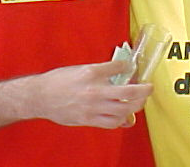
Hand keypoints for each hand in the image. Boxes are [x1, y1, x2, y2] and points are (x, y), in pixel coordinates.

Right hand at [29, 60, 151, 128]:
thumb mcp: (80, 69)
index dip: (129, 66)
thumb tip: (118, 72)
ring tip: (140, 102)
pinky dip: (122, 120)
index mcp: (91, 72)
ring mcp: (92, 106)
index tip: (132, 67)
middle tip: (148, 87)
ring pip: (123, 109)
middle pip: (128, 92)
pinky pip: (111, 122)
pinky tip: (125, 116)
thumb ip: (100, 72)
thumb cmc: (58, 81)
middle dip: (143, 90)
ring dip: (136, 106)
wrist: (40, 96)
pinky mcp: (88, 119)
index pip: (119, 67)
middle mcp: (94, 89)